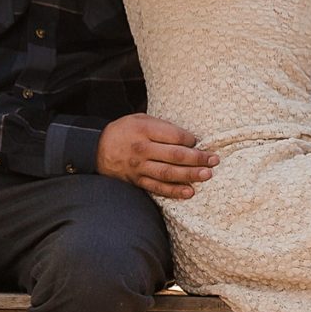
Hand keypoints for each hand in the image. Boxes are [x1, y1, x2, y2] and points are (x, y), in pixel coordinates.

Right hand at [96, 113, 217, 199]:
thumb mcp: (139, 119)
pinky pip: (158, 188)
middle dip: (197, 158)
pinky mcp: (136, 181)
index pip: (173, 136)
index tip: (199, 142)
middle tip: (214, 160)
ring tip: (207, 175)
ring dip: (190, 175)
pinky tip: (189, 192)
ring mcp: (139, 167)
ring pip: (168, 173)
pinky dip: (174, 191)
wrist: (96, 149)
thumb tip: (187, 138)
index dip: (190, 140)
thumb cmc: (123, 131)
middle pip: (174, 155)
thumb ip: (161, 126)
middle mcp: (141, 149)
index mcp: (143, 130)